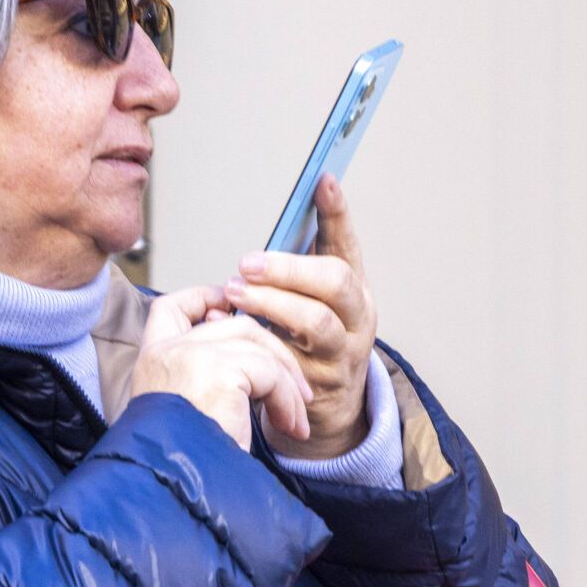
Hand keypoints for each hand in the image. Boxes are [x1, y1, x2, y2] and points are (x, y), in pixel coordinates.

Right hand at [130, 284, 314, 450]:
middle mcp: (165, 353)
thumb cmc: (189, 467)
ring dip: (287, 383)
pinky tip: (290, 426)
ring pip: (257, 346)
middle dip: (273, 350)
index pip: (170, 309)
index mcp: (151, 363)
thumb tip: (249, 349)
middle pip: (232, 323)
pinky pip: (270, 372)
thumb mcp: (187, 415)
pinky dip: (288, 400)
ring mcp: (190, 357)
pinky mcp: (218, 372)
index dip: (204, 299)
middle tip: (297, 391)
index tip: (233, 313)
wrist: (181, 495)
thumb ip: (205, 378)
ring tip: (295, 420)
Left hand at [222, 173, 377, 458]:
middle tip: (248, 264)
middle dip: (290, 268)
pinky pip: (287, 359)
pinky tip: (228, 328)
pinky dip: (256, 341)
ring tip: (235, 293)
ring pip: (315, 322)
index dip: (337, 212)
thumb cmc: (313, 337)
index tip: (322, 180)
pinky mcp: (318, 384)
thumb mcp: (315, 299)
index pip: (348, 243)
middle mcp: (357, 317)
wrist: (330, 406)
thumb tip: (272, 223)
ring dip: (272, 303)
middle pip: (335, 282)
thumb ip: (299, 265)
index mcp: (355, 287)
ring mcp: (342, 352)